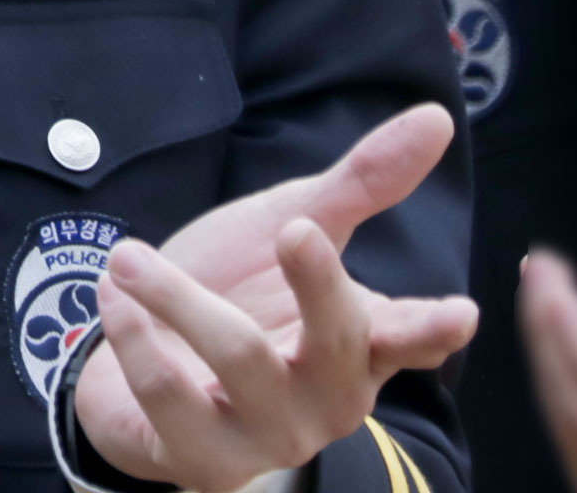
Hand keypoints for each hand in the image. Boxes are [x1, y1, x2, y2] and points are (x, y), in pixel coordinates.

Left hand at [75, 104, 479, 488]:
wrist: (144, 357)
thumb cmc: (238, 292)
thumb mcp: (296, 226)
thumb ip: (361, 183)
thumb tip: (436, 117)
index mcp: (362, 341)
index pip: (410, 336)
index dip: (433, 328)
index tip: (460, 314)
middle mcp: (329, 398)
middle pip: (335, 343)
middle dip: (318, 285)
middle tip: (296, 229)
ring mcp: (272, 436)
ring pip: (240, 359)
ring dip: (176, 296)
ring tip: (128, 256)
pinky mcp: (209, 463)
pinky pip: (171, 396)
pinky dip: (136, 337)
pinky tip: (116, 298)